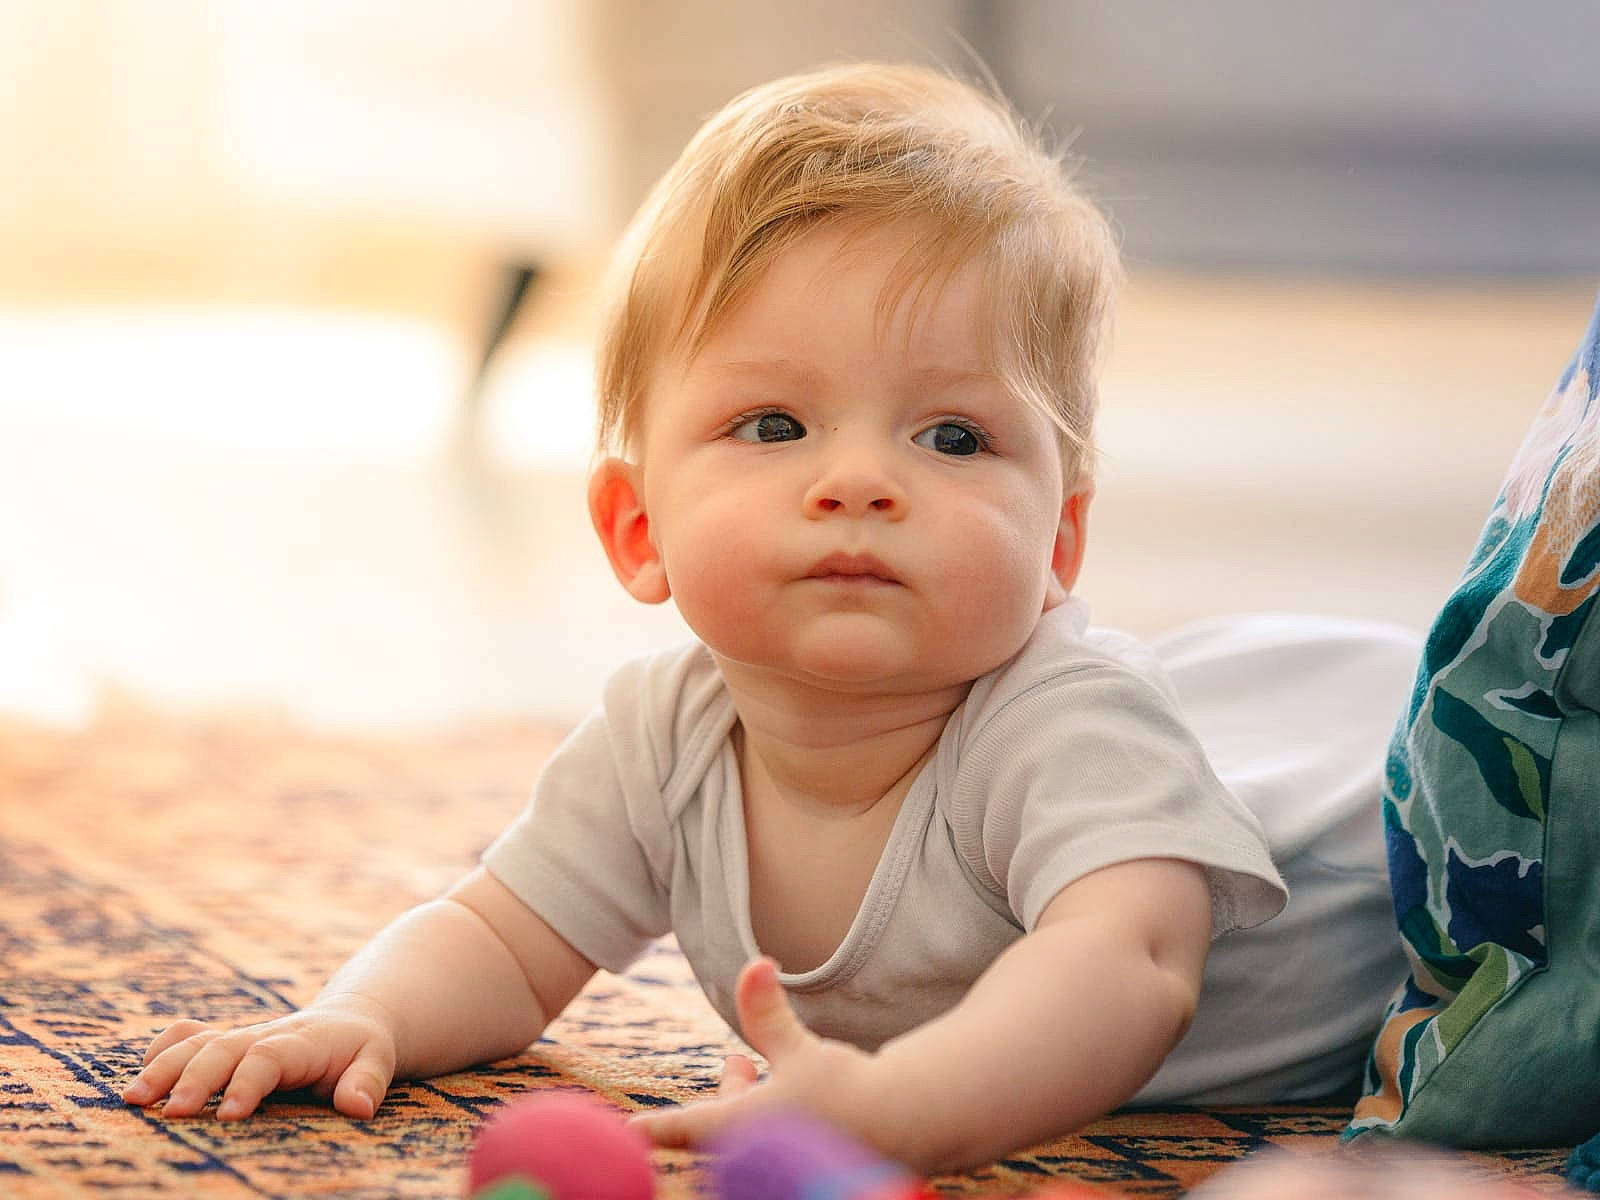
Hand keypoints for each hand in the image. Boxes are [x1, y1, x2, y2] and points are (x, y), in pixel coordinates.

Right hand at [121, 996, 398, 1120]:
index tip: (229, 1114)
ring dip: (163, 1067)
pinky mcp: (224, 1043)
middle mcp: (263, 1035)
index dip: (247, 1082)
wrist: (350, 1021)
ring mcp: (240, 1037)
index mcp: (301, 1041)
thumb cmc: (360, 1050)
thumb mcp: (377, 1061)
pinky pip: (187, 1038)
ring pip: (196, 1042)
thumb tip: (357, 1106)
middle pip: (222, 1048)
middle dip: (194, 1078)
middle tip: (170, 1113)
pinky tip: (137, 1078)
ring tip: (133, 1099)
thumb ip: (367, 1081)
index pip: (268, 1056)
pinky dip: (161, 1051)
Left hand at [631, 958, 891, 1156]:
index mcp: (744, 1129)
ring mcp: (779, 1169)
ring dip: (750, 1106)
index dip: (653, 1130)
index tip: (627, 1132)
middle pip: (720, 1130)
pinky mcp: (803, 1172)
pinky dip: (775, 1123)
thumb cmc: (848, 1090)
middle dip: (728, 1095)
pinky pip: (774, 1149)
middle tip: (738, 1064)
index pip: (685, 1129)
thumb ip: (767, 1013)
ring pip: (748, 1138)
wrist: (909, 1128)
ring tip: (757, 1071)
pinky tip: (798, 1101)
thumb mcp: (800, 1049)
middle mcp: (755, 1156)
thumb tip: (754, 962)